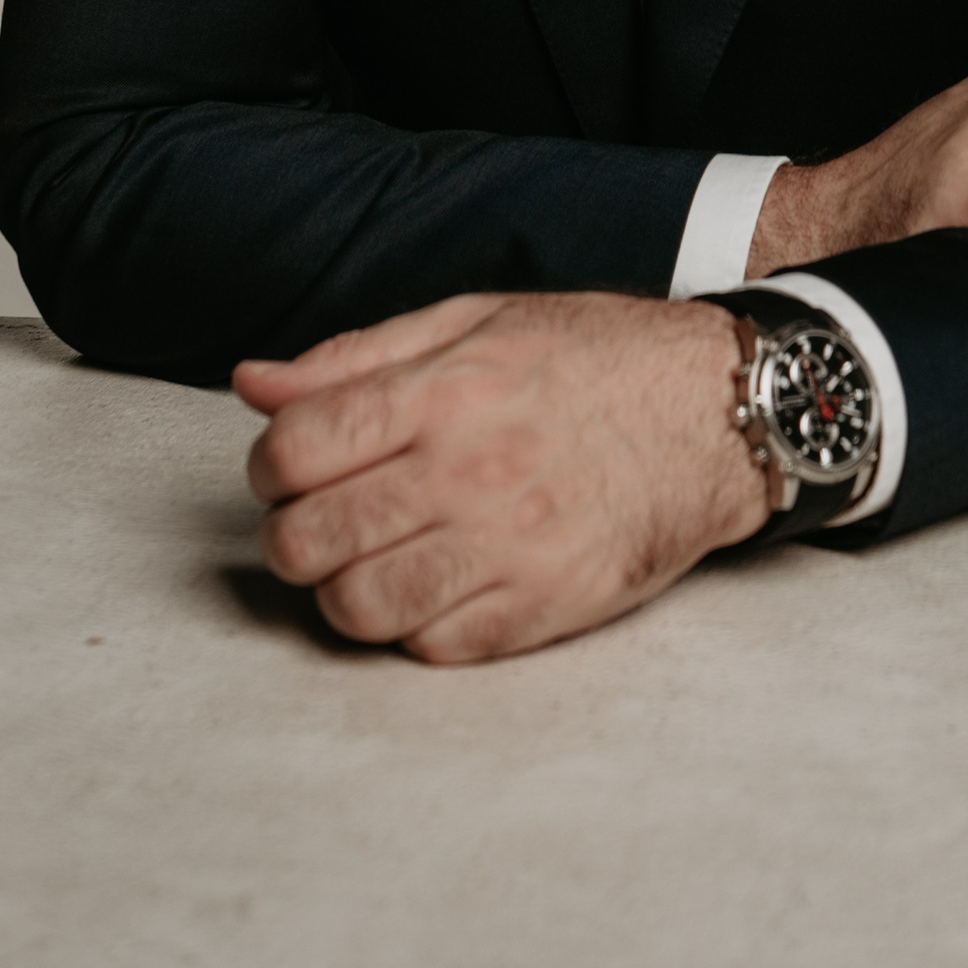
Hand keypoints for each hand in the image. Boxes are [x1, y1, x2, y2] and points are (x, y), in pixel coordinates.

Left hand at [237, 290, 769, 664]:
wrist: (714, 414)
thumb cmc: (592, 358)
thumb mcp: (474, 320)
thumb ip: (356, 356)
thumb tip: (253, 383)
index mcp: (442, 391)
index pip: (293, 450)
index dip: (267, 465)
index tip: (289, 466)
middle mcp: (468, 472)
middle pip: (308, 540)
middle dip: (292, 535)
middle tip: (323, 520)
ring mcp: (508, 549)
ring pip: (358, 609)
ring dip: (343, 590)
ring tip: (371, 560)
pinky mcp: (545, 608)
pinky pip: (433, 648)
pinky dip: (415, 627)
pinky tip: (435, 585)